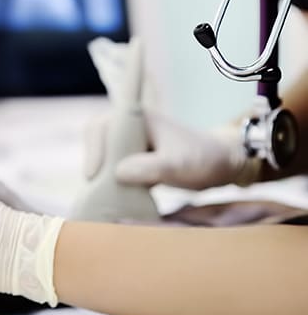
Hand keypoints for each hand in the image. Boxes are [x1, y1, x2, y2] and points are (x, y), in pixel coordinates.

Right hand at [84, 110, 261, 189]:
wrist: (221, 165)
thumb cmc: (202, 159)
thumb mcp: (178, 165)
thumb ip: (150, 167)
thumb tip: (118, 173)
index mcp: (138, 118)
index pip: (102, 127)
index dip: (93, 149)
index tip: (94, 175)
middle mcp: (131, 127)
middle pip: (97, 140)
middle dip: (95, 162)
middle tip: (96, 186)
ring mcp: (132, 143)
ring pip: (104, 155)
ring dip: (102, 174)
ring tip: (105, 193)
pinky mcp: (135, 158)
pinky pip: (113, 166)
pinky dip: (111, 181)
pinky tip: (116, 195)